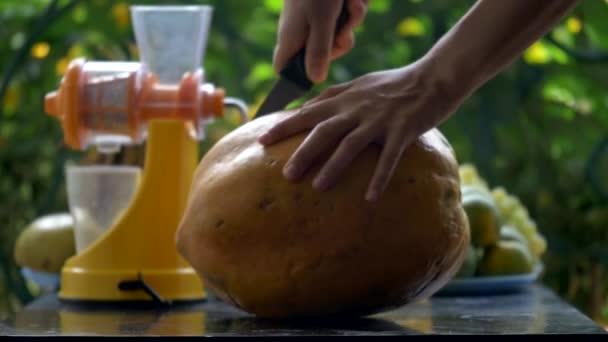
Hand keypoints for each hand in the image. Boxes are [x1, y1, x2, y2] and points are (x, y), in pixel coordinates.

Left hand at [258, 59, 462, 201]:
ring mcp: (380, 120)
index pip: (308, 112)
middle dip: (303, 152)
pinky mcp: (403, 131)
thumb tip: (307, 107)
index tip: (262, 140)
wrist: (434, 77)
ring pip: (350, 144)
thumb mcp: (360, 83)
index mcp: (346, 98)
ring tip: (318, 187)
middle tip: (287, 175)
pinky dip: (379, 178)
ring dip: (333, 166)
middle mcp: (357, 109)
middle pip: (324, 131)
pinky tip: (370, 198)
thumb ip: (334, 95)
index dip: (284, 126)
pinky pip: (389, 158)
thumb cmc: (396, 83)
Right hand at [273, 0, 368, 83]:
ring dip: (351, 21)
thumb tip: (314, 80)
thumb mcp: (321, 22)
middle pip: (322, 56)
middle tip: (342, 33)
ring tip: (350, 4)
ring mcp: (320, 19)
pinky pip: (349, 18)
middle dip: (339, 43)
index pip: (284, 69)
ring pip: (341, 35)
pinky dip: (355, 8)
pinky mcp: (335, 8)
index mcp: (291, 37)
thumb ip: (318, 52)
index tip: (313, 78)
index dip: (296, 77)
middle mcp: (303, 30)